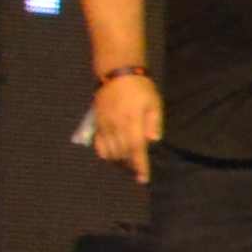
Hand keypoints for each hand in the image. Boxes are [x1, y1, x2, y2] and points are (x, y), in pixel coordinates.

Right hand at [84, 63, 161, 182]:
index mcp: (132, 121)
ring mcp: (104, 125)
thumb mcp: (154, 102)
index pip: (136, 149)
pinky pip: (99, 146)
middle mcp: (116, 125)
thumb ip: (154, 122)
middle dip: (131, 165)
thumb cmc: (140, 88)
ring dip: (119, 162)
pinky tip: (115, 155)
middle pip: (122, 154)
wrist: (117, 73)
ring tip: (129, 163)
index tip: (144, 178)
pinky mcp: (97, 123)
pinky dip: (106, 154)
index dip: (140, 166)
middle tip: (139, 170)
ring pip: (110, 153)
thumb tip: (153, 141)